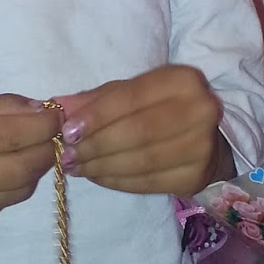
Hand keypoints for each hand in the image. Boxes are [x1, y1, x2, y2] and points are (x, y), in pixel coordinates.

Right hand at [0, 94, 59, 235]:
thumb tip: (42, 110)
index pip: (10, 135)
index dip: (44, 125)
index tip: (59, 116)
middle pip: (21, 168)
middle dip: (48, 150)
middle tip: (55, 136)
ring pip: (17, 192)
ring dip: (34, 171)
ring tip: (31, 152)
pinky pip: (0, 206)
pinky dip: (12, 188)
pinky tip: (4, 173)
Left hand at [53, 65, 234, 196]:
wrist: (206, 139)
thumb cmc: (160, 109)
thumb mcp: (131, 94)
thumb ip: (96, 100)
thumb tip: (58, 107)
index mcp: (183, 80)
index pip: (131, 97)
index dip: (97, 115)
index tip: (67, 131)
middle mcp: (201, 110)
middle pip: (138, 131)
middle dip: (96, 145)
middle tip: (66, 154)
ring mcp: (202, 147)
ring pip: (141, 161)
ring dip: (101, 166)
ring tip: (75, 166)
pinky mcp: (196, 177)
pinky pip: (147, 183)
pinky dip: (116, 181)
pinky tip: (97, 176)